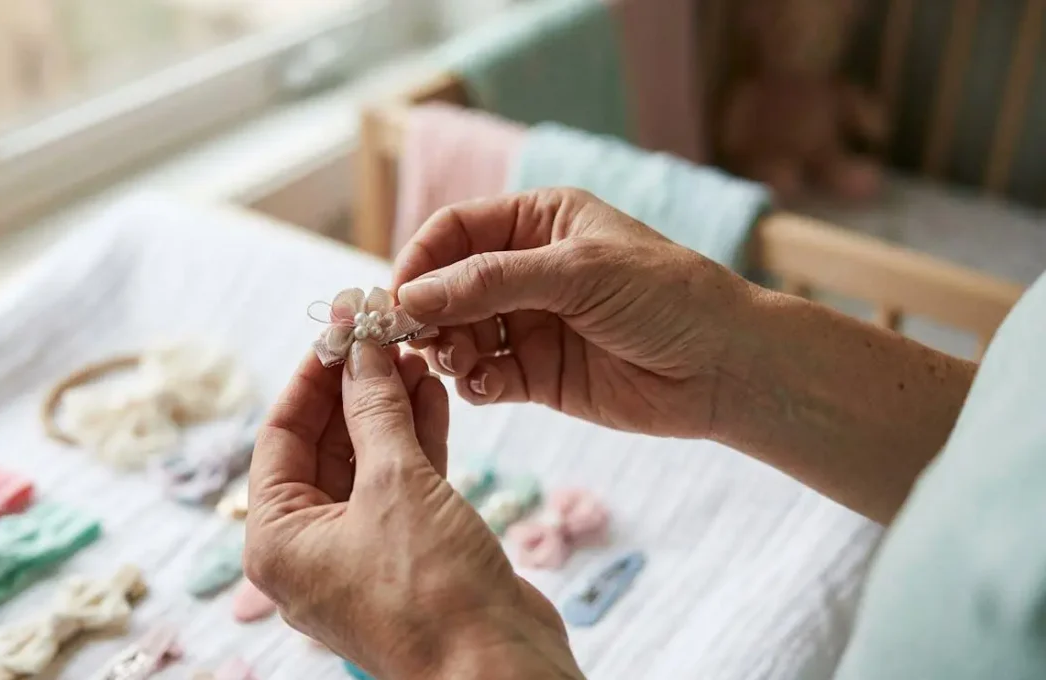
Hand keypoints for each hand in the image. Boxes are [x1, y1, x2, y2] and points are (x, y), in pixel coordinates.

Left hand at [244, 345, 582, 678]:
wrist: (499, 669)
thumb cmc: (432, 594)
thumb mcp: (395, 484)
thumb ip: (374, 408)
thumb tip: (360, 348)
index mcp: (278, 539)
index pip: (281, 434)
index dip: (313, 375)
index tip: (341, 326)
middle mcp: (311, 547)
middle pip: (323, 445)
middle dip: (355, 387)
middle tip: (381, 333)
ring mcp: (362, 552)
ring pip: (367, 460)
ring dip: (388, 406)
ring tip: (412, 353)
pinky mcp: (410, 553)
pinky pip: (402, 484)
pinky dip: (415, 439)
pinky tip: (432, 393)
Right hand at [393, 188, 747, 438]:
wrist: (726, 367)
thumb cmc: (666, 297)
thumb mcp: (576, 273)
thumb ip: (490, 281)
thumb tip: (411, 295)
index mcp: (538, 222)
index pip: (454, 231)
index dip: (419, 261)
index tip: (395, 297)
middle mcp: (527, 270)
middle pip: (447, 285)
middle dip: (426, 312)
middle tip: (415, 339)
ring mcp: (531, 324)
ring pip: (459, 334)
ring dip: (447, 349)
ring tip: (458, 362)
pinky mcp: (539, 375)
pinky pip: (484, 376)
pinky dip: (474, 383)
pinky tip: (486, 387)